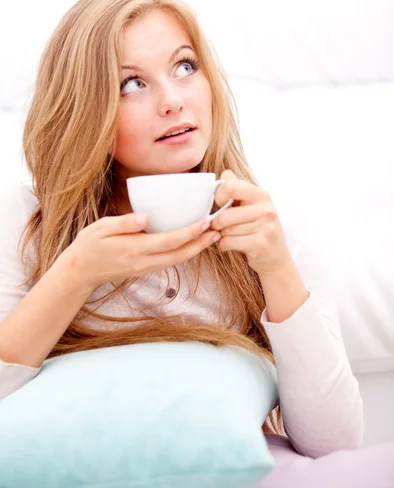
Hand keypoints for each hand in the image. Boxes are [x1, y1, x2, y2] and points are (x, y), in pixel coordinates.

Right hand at [61, 214, 220, 293]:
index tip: (205, 222)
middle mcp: (143, 262)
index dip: (189, 233)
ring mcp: (145, 268)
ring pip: (176, 261)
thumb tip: (146, 217)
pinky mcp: (144, 270)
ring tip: (210, 236)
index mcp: (134, 249)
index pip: (168, 241)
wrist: (79, 272)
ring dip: (195, 250)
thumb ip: (124, 223)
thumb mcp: (101, 228)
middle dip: (201, 244)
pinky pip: (169, 262)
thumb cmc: (88, 246)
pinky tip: (190, 243)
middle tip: (218, 230)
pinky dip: (183, 253)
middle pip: (179, 255)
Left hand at [210, 170, 292, 277]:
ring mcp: (265, 226)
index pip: (230, 186)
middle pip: (224, 214)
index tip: (221, 204)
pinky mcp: (260, 243)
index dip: (219, 196)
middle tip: (220, 226)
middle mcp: (266, 208)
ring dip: (222, 235)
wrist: (275, 257)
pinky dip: (224, 246)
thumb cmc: (258, 228)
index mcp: (261, 195)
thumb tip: (225, 173)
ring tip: (230, 236)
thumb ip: (237, 188)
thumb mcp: (251, 205)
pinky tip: (231, 245)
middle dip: (217, 223)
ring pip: (225, 230)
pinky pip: (228, 242)